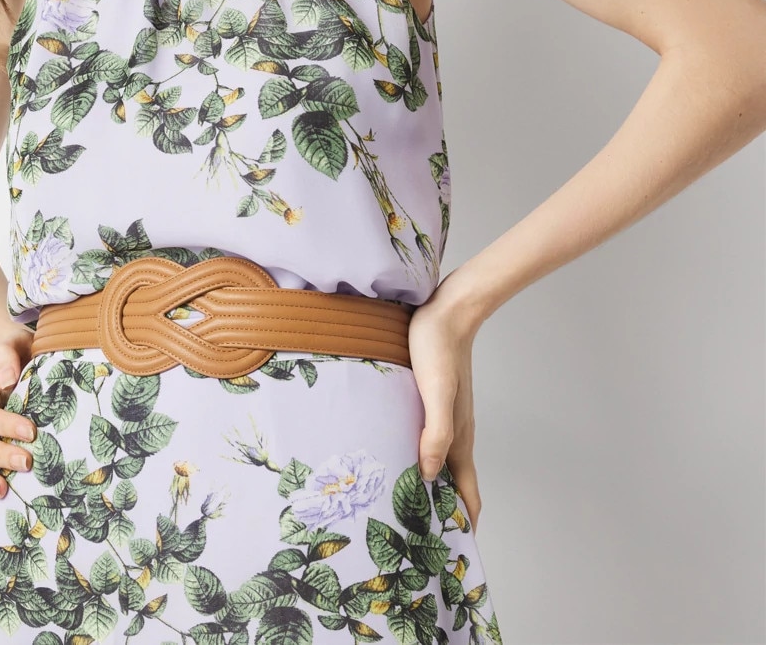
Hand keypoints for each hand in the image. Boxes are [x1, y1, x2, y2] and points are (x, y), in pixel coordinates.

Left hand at [408, 282, 483, 533]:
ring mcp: (445, 418)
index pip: (468, 494)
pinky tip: (396, 457)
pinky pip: (428, 440)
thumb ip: (436, 433)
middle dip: (441, 513)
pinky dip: (419, 458)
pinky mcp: (432, 402)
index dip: (463, 524)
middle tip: (415, 540)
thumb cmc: (439, 349)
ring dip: (428, 488)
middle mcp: (455, 433)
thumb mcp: (436, 392)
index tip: (450, 555)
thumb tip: (428, 476)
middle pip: (454, 484)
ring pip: (440, 463)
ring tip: (402, 507)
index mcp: (460, 438)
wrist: (447, 310)